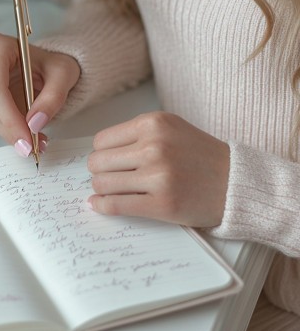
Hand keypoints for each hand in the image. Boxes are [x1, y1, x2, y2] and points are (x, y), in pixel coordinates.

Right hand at [0, 32, 80, 153]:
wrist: (46, 64)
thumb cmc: (52, 63)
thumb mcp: (63, 75)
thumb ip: (52, 98)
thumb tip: (35, 123)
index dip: (10, 119)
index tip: (27, 139)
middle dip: (11, 130)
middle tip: (32, 147)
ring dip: (10, 133)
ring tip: (34, 142)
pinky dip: (7, 129)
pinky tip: (24, 134)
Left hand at [87, 112, 228, 227]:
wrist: (234, 181)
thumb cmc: (199, 156)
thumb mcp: (170, 128)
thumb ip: (136, 135)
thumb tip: (96, 153)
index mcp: (153, 123)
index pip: (101, 141)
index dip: (102, 154)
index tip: (109, 162)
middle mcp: (154, 146)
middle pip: (98, 162)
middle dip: (99, 172)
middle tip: (109, 178)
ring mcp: (158, 176)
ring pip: (102, 184)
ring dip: (102, 190)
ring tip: (114, 191)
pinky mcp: (162, 204)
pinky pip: (116, 205)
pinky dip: (102, 207)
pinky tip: (100, 205)